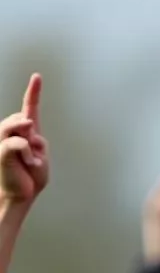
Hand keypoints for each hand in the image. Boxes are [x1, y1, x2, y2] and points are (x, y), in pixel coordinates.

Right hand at [0, 75, 48, 206]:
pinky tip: (29, 164)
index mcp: (24, 132)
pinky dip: (29, 154)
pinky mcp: (1, 149)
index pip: (29, 107)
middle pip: (24, 118)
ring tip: (30, 161)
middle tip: (33, 158)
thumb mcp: (41, 157)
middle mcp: (10, 131)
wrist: (20, 195)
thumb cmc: (30, 177)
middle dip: (34, 137)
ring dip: (30, 144)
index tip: (37, 77)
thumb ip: (37, 140)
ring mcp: (3, 139)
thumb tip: (27, 125)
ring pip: (18, 125)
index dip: (33, 92)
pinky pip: (19, 143)